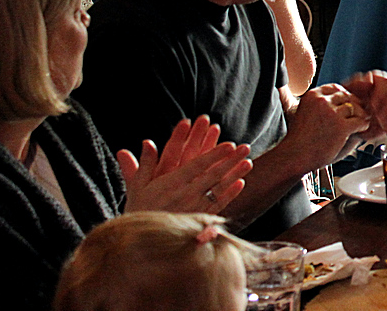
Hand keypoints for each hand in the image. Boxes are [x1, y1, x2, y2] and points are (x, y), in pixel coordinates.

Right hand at [120, 117, 251, 213]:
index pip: (197, 165)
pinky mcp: (198, 220)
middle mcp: (185, 195)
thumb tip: (148, 141)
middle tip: (246, 147)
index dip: (214, 154)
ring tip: (249, 162)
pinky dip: (229, 195)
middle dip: (230, 160)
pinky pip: (217, 206)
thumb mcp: (137, 187)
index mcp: (171, 184)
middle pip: (213, 174)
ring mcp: (193, 208)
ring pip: (218, 189)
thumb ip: (145, 164)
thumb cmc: (138, 211)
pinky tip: (240, 183)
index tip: (229, 144)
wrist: (140, 245)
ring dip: (234, 175)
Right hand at [280, 84, 371, 172]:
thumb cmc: (302, 138)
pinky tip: (360, 131)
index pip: (336, 88)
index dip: (343, 97)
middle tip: (356, 116)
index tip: (344, 107)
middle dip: (354, 106)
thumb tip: (346, 96)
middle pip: (348, 97)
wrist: (295, 157)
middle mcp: (322, 101)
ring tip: (359, 124)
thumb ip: (322, 103)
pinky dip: (363, 126)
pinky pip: (360, 121)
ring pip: (356, 108)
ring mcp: (332, 113)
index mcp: (312, 95)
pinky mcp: (341, 127)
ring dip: (360, 115)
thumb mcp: (307, 112)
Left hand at [343, 70, 386, 139]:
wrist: (349, 125)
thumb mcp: (346, 95)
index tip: (372, 105)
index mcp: (377, 80)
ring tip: (382, 124)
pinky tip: (386, 130)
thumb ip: (356, 84)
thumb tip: (368, 80)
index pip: (386, 81)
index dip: (380, 94)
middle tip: (378, 117)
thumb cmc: (347, 107)